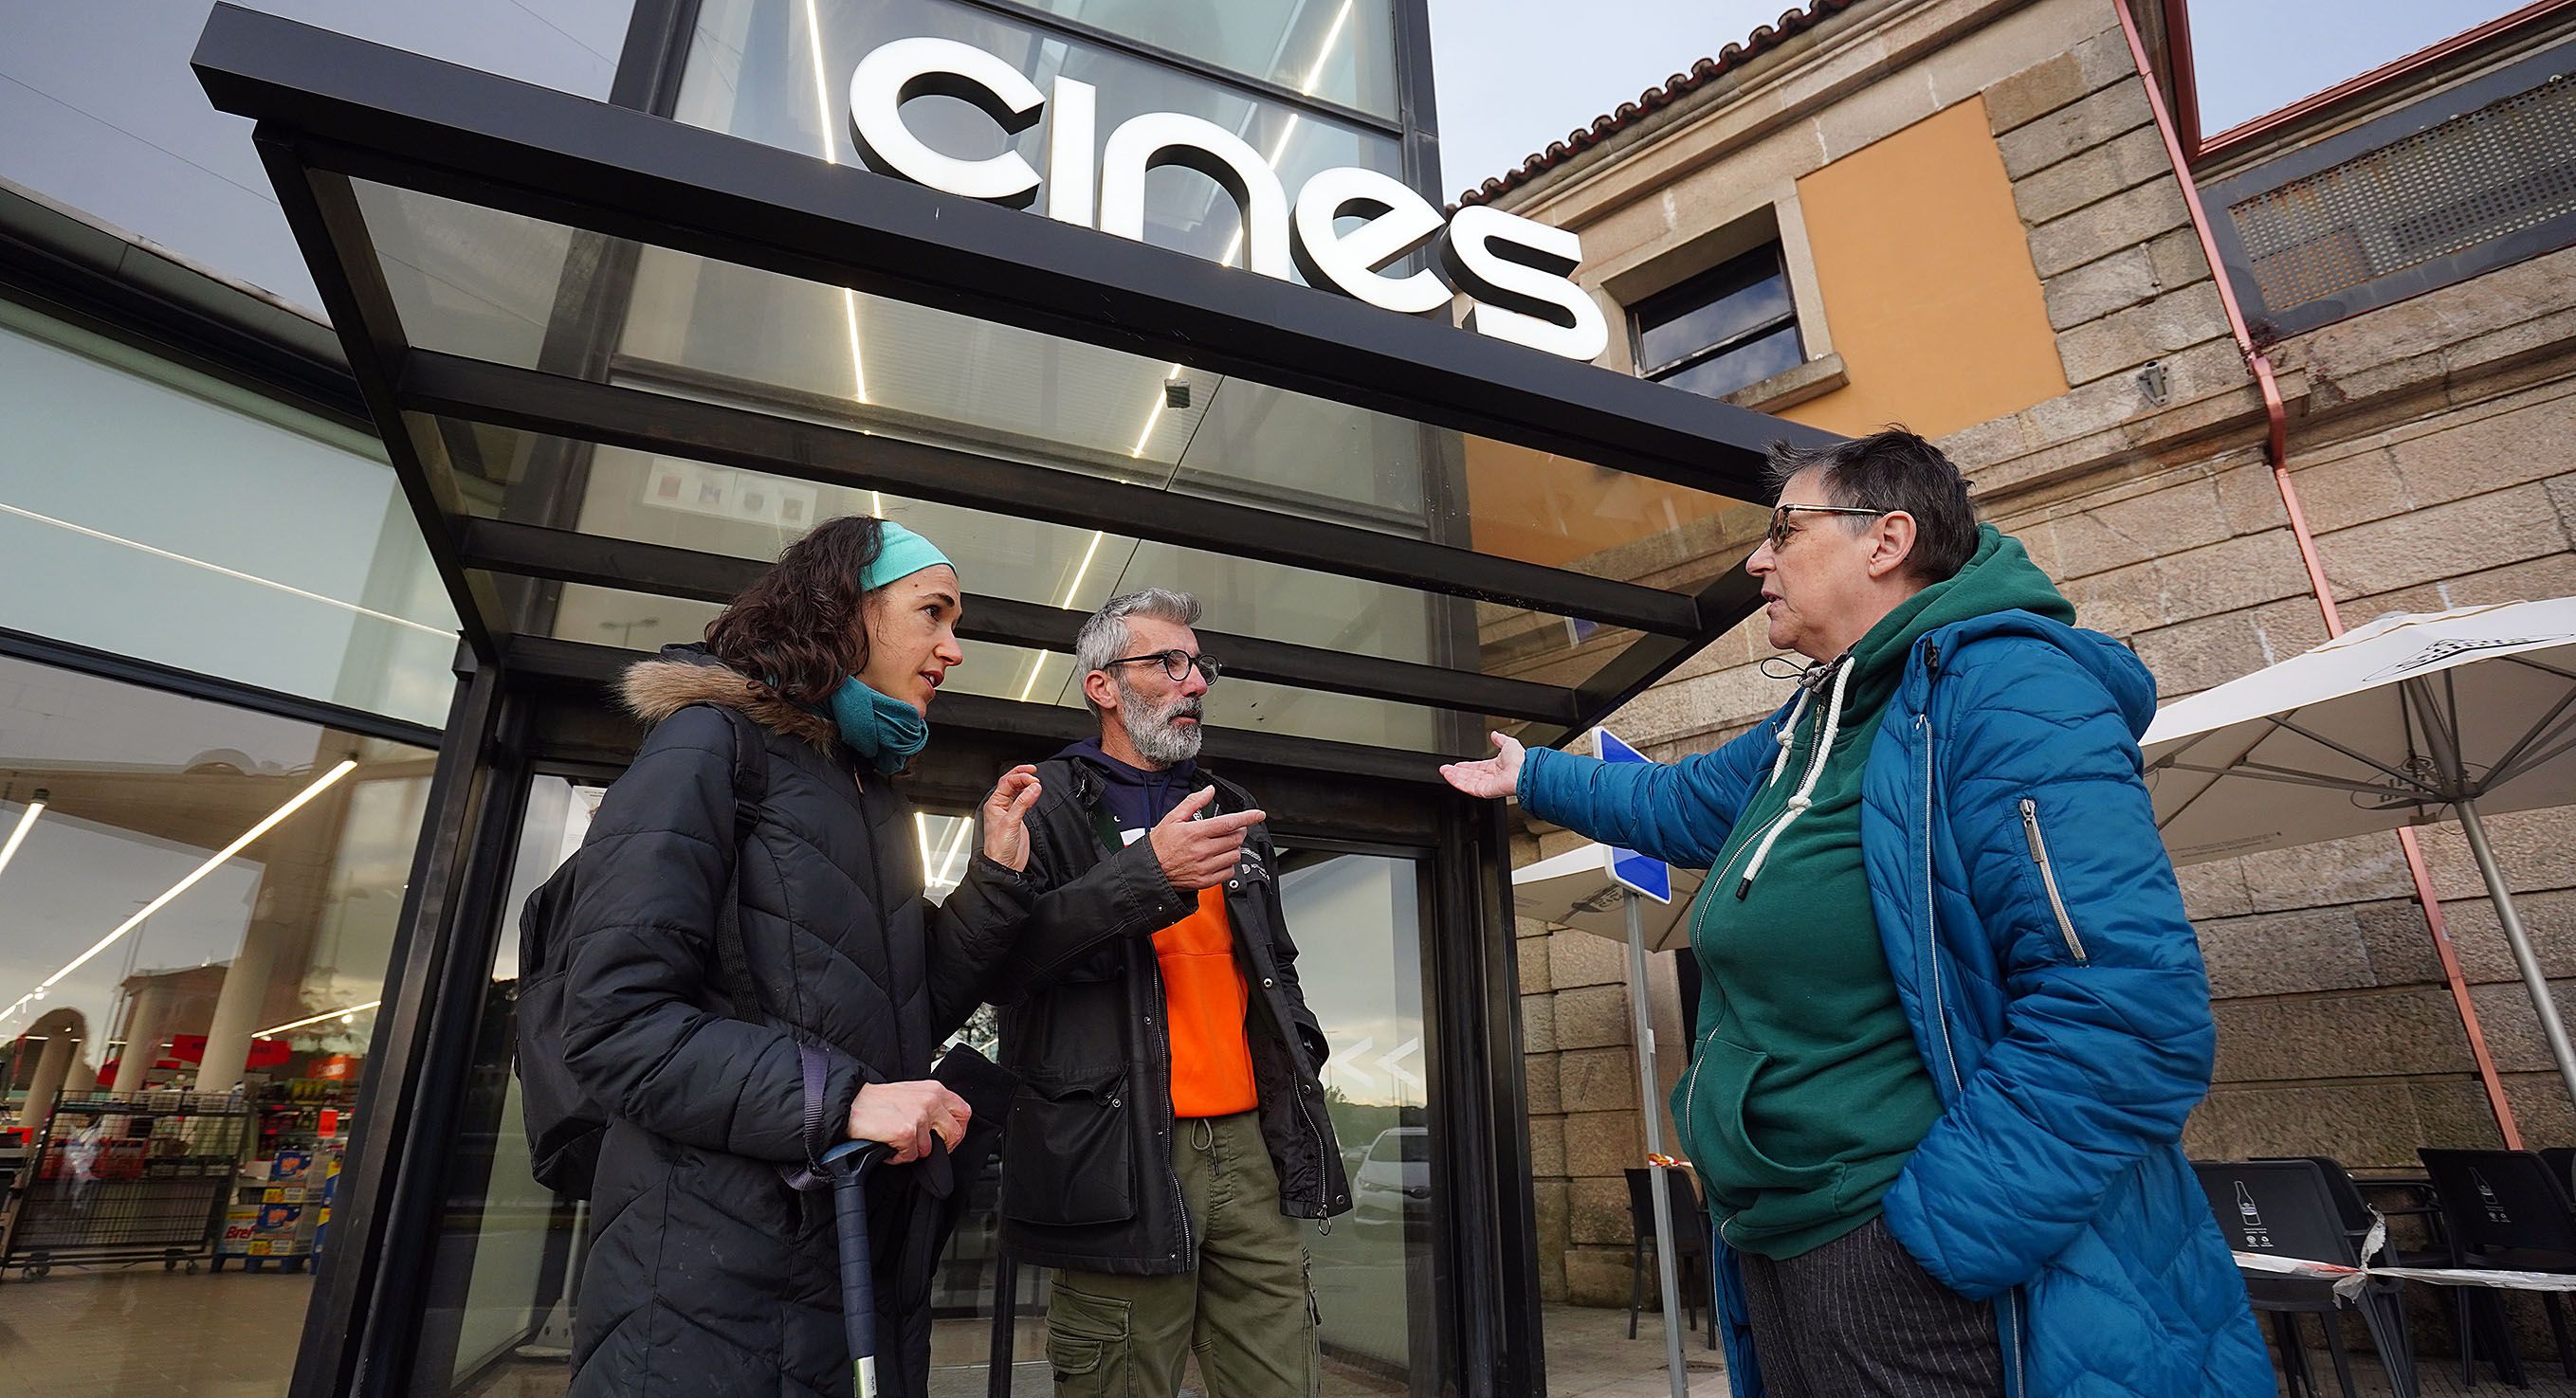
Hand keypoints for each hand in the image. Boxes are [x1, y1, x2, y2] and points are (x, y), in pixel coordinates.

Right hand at [847, 1079, 970, 1164]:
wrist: (850, 1104)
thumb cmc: (877, 1101)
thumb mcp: (912, 1093)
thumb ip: (932, 1105)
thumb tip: (945, 1125)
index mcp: (935, 1090)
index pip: (964, 1112)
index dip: (958, 1129)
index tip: (947, 1138)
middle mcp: (931, 1101)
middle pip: (955, 1133)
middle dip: (942, 1147)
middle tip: (924, 1148)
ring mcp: (919, 1117)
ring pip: (930, 1149)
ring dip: (913, 1151)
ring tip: (896, 1141)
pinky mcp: (906, 1132)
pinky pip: (910, 1156)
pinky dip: (898, 1156)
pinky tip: (887, 1145)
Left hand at [979, 765, 1041, 871]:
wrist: (1005, 865)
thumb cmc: (999, 848)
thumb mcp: (1010, 823)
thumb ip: (1022, 804)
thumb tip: (1034, 788)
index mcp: (994, 804)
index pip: (1007, 782)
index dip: (1020, 777)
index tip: (1033, 779)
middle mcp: (1001, 806)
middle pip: (1011, 783)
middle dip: (1022, 775)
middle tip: (1034, 773)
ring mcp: (1010, 812)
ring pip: (1017, 790)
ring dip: (1027, 784)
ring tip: (1037, 782)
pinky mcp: (1019, 818)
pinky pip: (1024, 800)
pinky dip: (1030, 794)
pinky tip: (1035, 793)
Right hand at [1148, 786, 1266, 890]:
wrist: (1149, 871)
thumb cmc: (1159, 845)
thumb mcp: (1172, 818)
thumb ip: (1193, 803)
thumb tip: (1209, 791)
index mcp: (1195, 833)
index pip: (1228, 823)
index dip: (1247, 817)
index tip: (1258, 814)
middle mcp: (1201, 850)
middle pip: (1235, 838)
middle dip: (1238, 831)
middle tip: (1232, 829)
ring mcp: (1204, 867)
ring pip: (1234, 855)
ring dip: (1233, 848)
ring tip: (1222, 844)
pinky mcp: (1205, 880)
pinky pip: (1229, 872)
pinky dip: (1229, 864)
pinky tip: (1219, 859)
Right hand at [1439, 731, 1524, 799]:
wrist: (1525, 770)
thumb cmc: (1520, 760)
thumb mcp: (1509, 744)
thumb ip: (1500, 739)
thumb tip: (1495, 734)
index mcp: (1496, 768)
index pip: (1477, 768)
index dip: (1466, 766)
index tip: (1456, 765)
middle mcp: (1491, 777)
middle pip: (1469, 776)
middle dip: (1456, 772)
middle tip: (1445, 769)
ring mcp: (1487, 785)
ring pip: (1466, 782)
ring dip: (1454, 776)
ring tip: (1444, 771)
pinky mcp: (1484, 791)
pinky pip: (1467, 787)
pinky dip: (1457, 782)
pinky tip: (1449, 776)